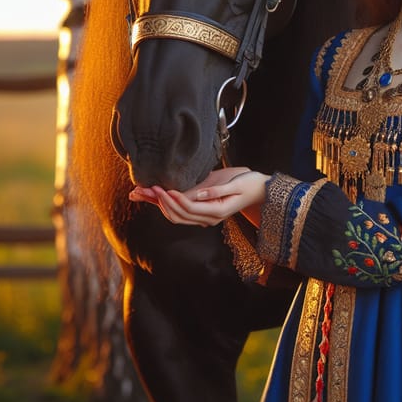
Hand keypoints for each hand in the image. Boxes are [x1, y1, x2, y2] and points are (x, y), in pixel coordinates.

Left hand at [128, 167, 268, 226]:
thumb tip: (199, 194)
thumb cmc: (249, 183)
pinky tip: (153, 197)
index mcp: (217, 211)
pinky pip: (180, 212)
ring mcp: (204, 217)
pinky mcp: (201, 211)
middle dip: (161, 202)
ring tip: (143, 193)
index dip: (174, 199)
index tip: (163, 188)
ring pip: (176, 217)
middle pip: (179, 215)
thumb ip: (217, 190)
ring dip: (159, 205)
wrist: (259, 190)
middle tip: (147, 188)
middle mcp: (208, 218)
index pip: (190, 208)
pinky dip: (165, 206)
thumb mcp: (237, 184)